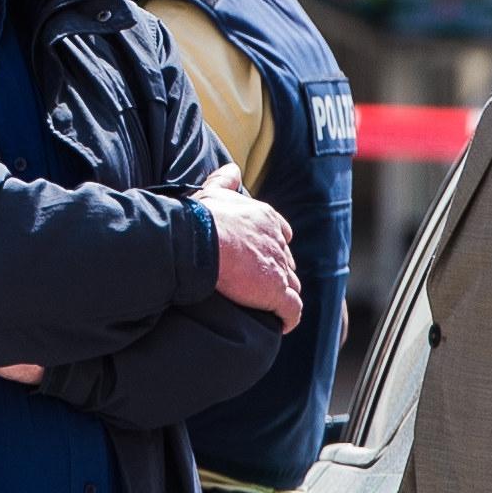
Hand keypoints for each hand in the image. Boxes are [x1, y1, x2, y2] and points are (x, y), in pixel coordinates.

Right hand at [196, 168, 300, 332]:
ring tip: (270, 309)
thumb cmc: (201, 217)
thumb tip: (231, 168)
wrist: (200, 241)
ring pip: (291, 286)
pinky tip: (282, 324)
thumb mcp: (214, 192)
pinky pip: (292, 310)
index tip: (261, 258)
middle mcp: (278, 242)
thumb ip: (225, 180)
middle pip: (286, 262)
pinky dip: (289, 318)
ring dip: (283, 296)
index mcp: (266, 218)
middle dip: (278, 273)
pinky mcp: (276, 292)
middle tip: (263, 287)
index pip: (281, 234)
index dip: (273, 248)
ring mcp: (279, 268)